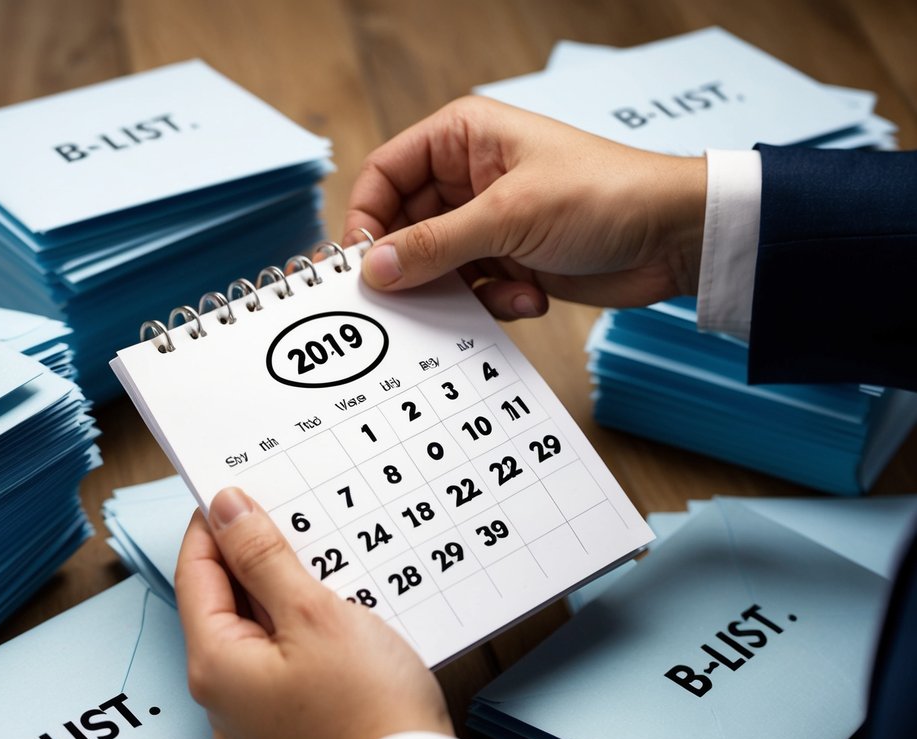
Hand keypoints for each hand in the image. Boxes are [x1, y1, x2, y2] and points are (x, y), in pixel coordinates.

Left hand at [175, 487, 450, 738]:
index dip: (213, 528)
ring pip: (257, 639)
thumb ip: (263, 557)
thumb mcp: (313, 612)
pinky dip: (298, 637)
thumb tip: (227, 510)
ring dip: (280, 599)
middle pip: (224, 609)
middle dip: (252, 562)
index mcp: (215, 666)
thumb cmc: (367, 705)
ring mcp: (255, 724)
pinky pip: (280, 670)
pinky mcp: (289, 734)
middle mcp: (223, 701)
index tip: (235, 495)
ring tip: (319, 568)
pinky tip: (334, 619)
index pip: (195, 575)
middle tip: (287, 522)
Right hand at [345, 96, 706, 317]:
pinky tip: (528, 295)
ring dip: (458, 289)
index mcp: (462, 138)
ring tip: (496, 290)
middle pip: (403, 227)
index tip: (363, 264)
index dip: (366, 219)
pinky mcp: (506, 258)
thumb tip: (373, 269)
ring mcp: (486, 221)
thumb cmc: (606, 194)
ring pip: (434, 265)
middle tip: (413, 298)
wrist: (674, 237)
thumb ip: (435, 244)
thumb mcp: (510, 216)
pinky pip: (468, 288)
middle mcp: (467, 177)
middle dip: (413, 265)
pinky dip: (490, 300)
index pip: (384, 175)